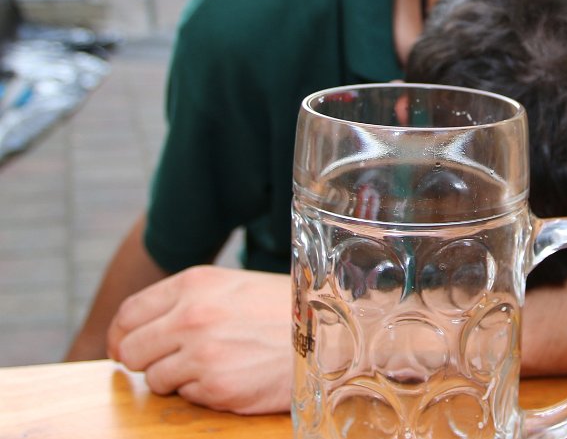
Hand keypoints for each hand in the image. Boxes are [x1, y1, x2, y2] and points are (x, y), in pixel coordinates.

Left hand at [107, 266, 291, 414]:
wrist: (330, 332)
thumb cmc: (282, 308)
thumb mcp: (231, 287)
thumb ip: (186, 301)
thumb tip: (138, 330)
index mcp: (194, 284)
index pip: (128, 314)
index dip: (121, 336)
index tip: (125, 347)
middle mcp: (192, 317)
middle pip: (130, 349)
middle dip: (140, 360)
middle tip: (160, 363)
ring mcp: (203, 354)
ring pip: (155, 379)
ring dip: (175, 378)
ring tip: (212, 365)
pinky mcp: (217, 388)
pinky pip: (187, 397)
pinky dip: (203, 391)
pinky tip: (232, 374)